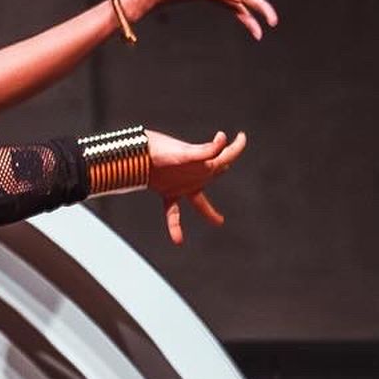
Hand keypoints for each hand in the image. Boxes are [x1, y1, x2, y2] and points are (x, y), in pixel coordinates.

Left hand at [146, 129, 246, 244]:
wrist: (136, 153)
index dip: (236, 147)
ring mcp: (182, 185)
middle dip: (224, 164)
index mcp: (204, 164)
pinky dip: (175, 227)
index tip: (242, 137)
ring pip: (199, 202)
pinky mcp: (168, 192)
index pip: (226, 156)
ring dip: (209, 212)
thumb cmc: (159, 148)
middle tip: (228, 160)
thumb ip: (205, 151)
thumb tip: (222, 139)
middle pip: (216, 171)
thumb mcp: (185, 152)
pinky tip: (178, 241)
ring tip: (219, 222)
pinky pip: (173, 213)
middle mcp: (196, 174)